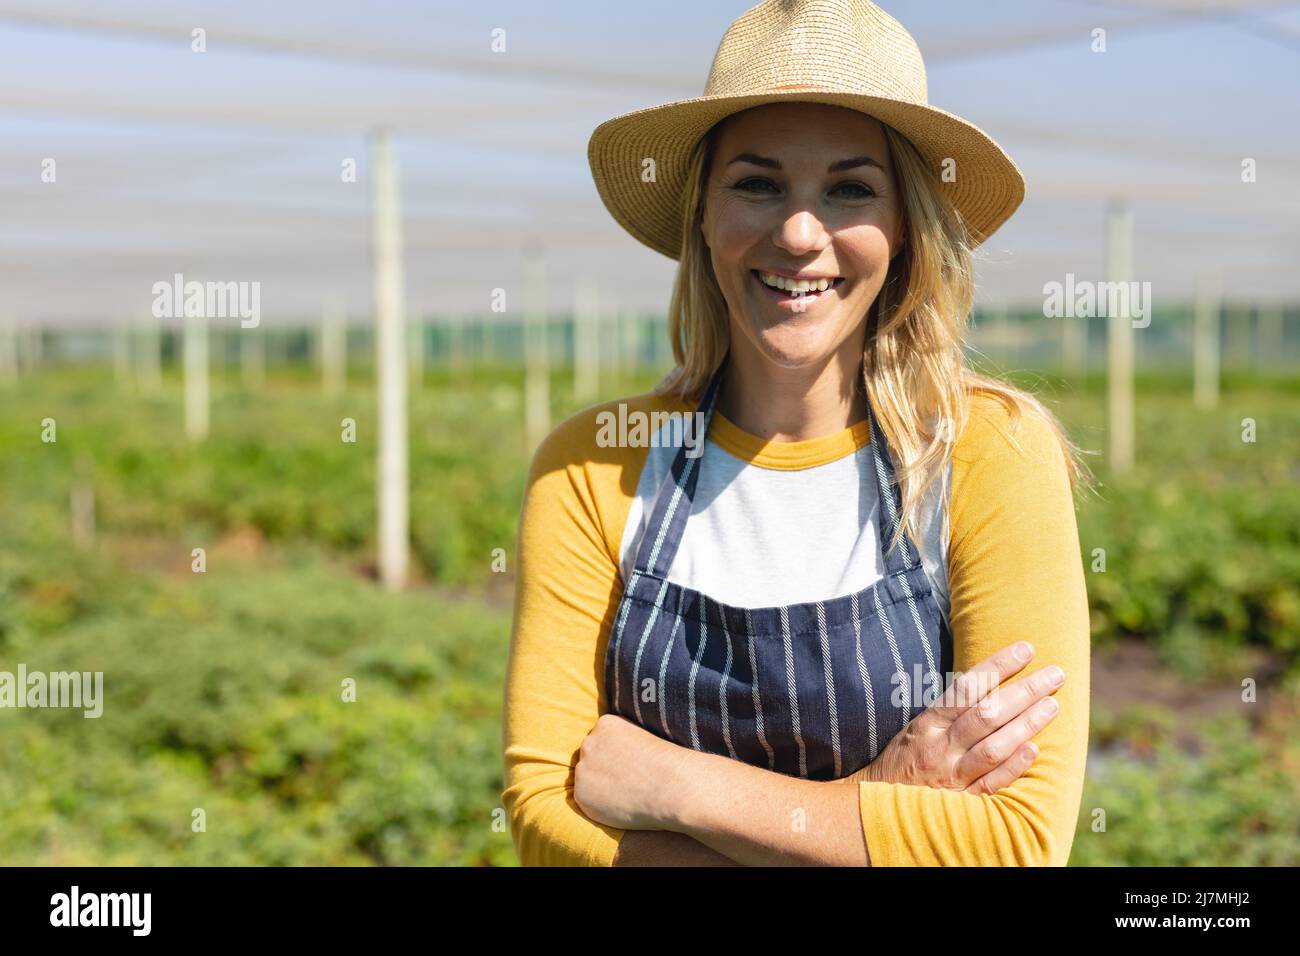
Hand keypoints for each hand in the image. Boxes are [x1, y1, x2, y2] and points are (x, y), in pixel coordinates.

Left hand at [574, 714, 690, 830]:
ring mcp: (583, 768)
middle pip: (591, 756)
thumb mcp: (645, 738)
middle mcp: (589, 742)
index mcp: (605, 723)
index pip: (602, 740)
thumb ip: (624, 742)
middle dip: (604, 768)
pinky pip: (586, 800)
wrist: (673, 787)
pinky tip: (621, 805)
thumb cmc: (668, 764)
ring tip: (626, 794)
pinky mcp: (581, 794)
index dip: (616, 755)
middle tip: (626, 782)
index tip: (631, 764)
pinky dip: (600, 805)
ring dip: (600, 787)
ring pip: (587, 778)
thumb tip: (616, 758)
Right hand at [855, 641, 1064, 794]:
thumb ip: (950, 710)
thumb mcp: (918, 727)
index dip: (998, 666)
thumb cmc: (904, 759)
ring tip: (1053, 705)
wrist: (878, 804)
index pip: (967, 686)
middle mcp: (939, 746)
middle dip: (1024, 692)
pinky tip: (1034, 750)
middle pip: (987, 714)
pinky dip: (1012, 767)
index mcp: (928, 723)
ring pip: (993, 746)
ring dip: (1026, 724)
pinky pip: (991, 783)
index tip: (1027, 649)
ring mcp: (950, 775)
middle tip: (1055, 675)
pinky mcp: (961, 802)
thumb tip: (989, 682)